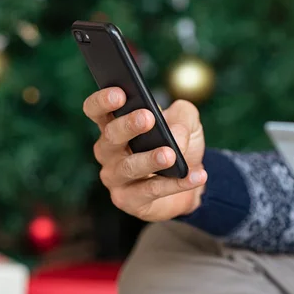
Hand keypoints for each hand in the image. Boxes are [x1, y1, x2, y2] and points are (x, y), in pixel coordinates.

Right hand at [83, 87, 206, 220]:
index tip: (120, 93)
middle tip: (148, 118)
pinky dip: (175, 184)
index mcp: (114, 125)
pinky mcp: (129, 200)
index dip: (103, 101)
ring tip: (170, 154)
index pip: (96, 110)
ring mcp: (116, 178)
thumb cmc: (180, 145)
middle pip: (110, 137)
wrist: (190, 181)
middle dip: (128, 126)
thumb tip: (174, 135)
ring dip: (149, 159)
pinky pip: (150, 191)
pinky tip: (196, 175)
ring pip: (128, 167)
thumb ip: (183, 118)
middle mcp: (109, 151)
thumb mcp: (187, 123)